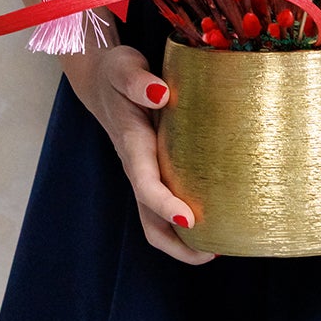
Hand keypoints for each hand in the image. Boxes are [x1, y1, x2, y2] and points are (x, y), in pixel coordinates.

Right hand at [64, 41, 210, 266]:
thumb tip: (160, 94)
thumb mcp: (124, 67)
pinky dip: (185, 222)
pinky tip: (215, 220)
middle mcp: (137, 166)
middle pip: (149, 219)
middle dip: (176, 243)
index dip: (165, 204)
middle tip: (213, 252)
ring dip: (182, 240)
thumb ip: (138, 80)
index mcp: (132, 145)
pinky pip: (166, 204)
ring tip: (219, 247)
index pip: (146, 183)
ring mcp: (144, 172)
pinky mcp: (154, 170)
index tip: (190, 219)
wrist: (102, 78)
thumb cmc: (117, 73)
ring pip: (156, 219)